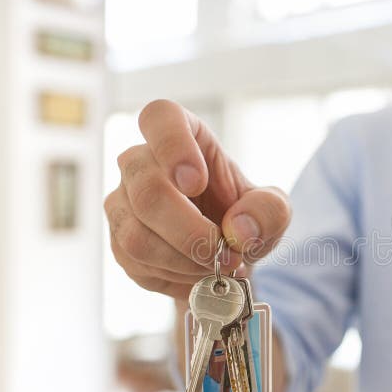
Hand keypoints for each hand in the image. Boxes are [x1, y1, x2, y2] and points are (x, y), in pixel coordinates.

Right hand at [104, 100, 291, 300]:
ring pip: (137, 234)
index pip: (160, 118)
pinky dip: (174, 274)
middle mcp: (142, 162)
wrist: (225, 254)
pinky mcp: (118, 239)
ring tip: (216, 265)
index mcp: (184, 134)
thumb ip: (268, 212)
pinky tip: (196, 272)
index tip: (197, 181)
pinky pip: (136, 260)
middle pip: (147, 189)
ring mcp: (123, 200)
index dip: (173, 146)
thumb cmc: (245, 217)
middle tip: (226, 253)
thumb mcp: (273, 211)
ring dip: (185, 259)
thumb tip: (239, 230)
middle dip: (191, 232)